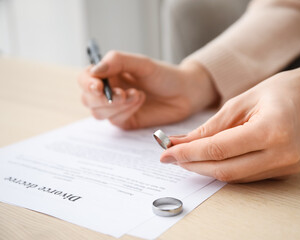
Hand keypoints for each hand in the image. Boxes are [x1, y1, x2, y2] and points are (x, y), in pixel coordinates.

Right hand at [78, 51, 217, 128]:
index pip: (85, 79)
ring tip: (138, 95)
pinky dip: (125, 112)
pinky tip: (140, 101)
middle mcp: (109, 90)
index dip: (87, 83)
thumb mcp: (142, 63)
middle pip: (88, 99)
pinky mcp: (126, 120)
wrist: (185, 93)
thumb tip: (94, 70)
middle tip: (122, 94)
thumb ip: (117, 61)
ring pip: (98, 113)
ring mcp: (116, 108)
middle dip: (102, 98)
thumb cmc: (164, 75)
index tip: (99, 86)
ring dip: (116, 106)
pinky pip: (115, 120)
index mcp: (108, 73)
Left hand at [160, 61, 299, 181]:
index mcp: (272, 130)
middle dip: (193, 165)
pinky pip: (246, 176)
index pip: (220, 149)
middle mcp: (282, 154)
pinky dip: (224, 168)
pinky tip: (209, 159)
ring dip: (206, 168)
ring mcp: (286, 166)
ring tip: (187, 156)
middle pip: (225, 170)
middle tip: (172, 156)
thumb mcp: (242, 100)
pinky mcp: (285, 171)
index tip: (167, 152)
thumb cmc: (281, 90)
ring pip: (234, 177)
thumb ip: (212, 126)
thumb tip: (183, 142)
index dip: (189, 153)